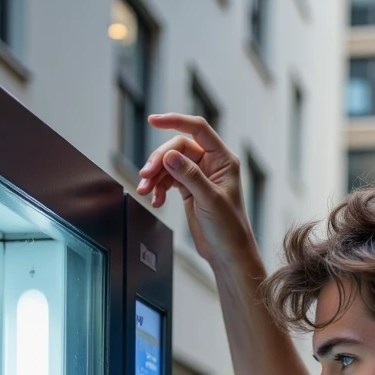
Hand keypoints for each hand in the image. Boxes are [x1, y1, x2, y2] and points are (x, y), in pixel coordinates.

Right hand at [137, 113, 255, 269]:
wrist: (228, 254)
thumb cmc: (229, 229)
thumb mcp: (210, 200)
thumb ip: (190, 176)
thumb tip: (170, 155)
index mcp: (223, 159)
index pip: (198, 129)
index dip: (176, 121)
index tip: (154, 120)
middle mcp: (211, 164)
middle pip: (178, 148)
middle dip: (159, 160)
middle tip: (145, 176)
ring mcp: (199, 176)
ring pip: (170, 164)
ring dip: (155, 176)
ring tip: (145, 191)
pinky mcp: (189, 189)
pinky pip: (168, 179)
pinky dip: (159, 188)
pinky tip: (156, 200)